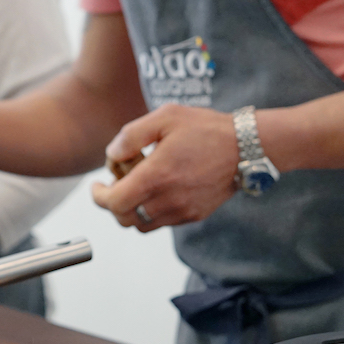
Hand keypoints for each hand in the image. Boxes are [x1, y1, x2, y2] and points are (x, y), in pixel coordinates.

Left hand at [90, 104, 239, 229]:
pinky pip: (162, 223)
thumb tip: (111, 155)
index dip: (98, 197)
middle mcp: (168, 200)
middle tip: (118, 181)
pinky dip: (151, 212)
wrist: (247, 146)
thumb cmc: (206, 129)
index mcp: (156, 176)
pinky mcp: (195, 215)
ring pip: (142, 225)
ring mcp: (183, 211)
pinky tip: (158, 189)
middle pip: (124, 218)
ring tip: (138, 185)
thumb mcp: (163, 117)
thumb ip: (130, 136)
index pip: (114, 203)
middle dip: (114, 203)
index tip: (96, 186)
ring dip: (132, 210)